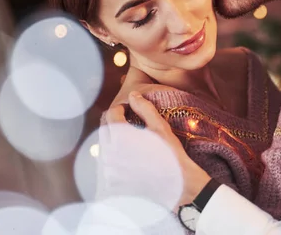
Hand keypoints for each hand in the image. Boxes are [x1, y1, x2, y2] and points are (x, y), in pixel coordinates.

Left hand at [99, 93, 210, 207]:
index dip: (120, 108)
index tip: (128, 108)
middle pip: (104, 130)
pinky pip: (107, 164)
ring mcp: (110, 170)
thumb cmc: (171, 155)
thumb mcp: (160, 128)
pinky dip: (114, 156)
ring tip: (128, 138)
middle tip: (127, 120)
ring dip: (112, 139)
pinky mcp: (113, 182)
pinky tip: (128, 156)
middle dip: (113, 122)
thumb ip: (145, 108)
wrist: (177, 185)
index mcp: (121, 137)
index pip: (111, 115)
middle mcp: (111, 154)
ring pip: (104, 147)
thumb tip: (132, 95)